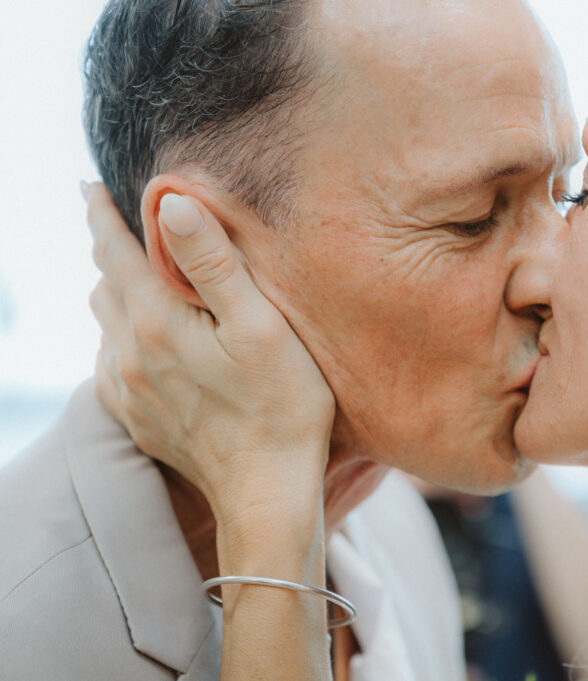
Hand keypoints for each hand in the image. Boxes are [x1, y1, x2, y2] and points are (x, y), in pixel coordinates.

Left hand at [85, 183, 334, 522]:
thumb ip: (213, 263)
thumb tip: (170, 205)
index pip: (115, 252)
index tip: (89, 187)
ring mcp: (130, 392)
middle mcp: (131, 355)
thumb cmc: (281, 406)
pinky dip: (119, 339)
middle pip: (103, 285)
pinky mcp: (138, 420)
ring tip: (135, 278)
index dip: (101, 214)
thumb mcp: (260, 326)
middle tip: (121, 227)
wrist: (267, 492)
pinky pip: (109, 365)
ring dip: (114, 294)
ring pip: (104, 325)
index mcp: (157, 323)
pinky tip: (141, 342)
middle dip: (108, 251)